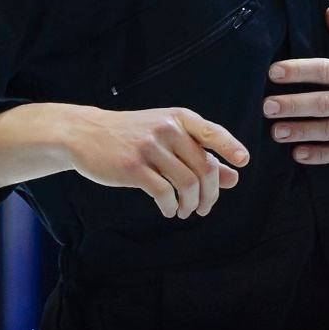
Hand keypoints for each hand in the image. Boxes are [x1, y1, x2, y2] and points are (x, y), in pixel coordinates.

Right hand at [61, 105, 248, 217]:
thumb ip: (200, 154)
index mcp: (179, 118)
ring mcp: (149, 147)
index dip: (231, 147)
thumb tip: (233, 177)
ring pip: (187, 183)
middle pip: (204, 167)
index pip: (212, 132)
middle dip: (210, 194)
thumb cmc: (132, 136)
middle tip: (205, 208)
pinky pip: (163, 193)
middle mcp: (167, 129)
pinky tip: (169, 210)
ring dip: (191, 204)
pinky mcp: (133, 167)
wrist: (85, 133)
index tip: (242, 162)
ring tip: (185, 211)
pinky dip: (171, 206)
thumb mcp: (167, 137)